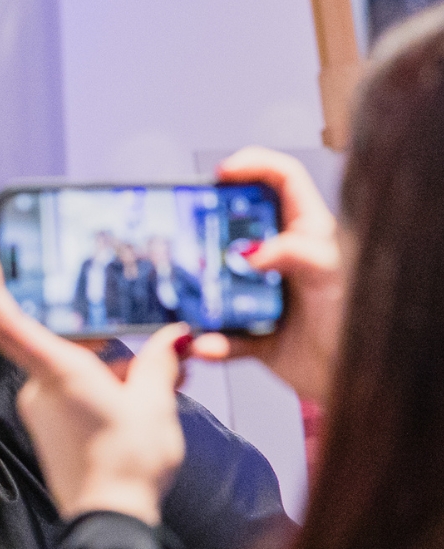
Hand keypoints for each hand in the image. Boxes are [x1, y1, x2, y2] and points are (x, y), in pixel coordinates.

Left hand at [0, 251, 185, 523]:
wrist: (110, 519)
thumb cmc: (127, 466)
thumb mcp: (155, 404)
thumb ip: (158, 364)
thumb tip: (173, 340)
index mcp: (58, 373)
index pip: (6, 320)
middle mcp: (40, 388)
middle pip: (61, 341)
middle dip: (102, 341)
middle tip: (146, 352)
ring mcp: (41, 408)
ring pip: (71, 367)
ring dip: (110, 368)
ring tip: (157, 385)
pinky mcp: (48, 426)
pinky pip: (71, 390)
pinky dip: (103, 387)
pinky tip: (139, 400)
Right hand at [186, 147, 343, 403]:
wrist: (357, 382)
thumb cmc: (360, 322)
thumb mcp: (334, 274)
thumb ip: (297, 253)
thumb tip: (250, 252)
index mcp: (308, 233)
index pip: (281, 181)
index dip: (252, 166)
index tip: (221, 174)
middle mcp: (281, 260)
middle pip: (235, 229)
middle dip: (206, 231)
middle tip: (187, 236)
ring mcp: (262, 296)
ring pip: (216, 283)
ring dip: (198, 292)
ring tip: (188, 296)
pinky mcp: (251, 336)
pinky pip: (219, 335)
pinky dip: (209, 342)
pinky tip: (206, 344)